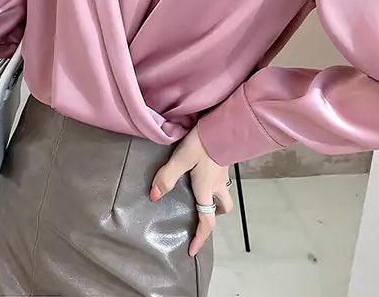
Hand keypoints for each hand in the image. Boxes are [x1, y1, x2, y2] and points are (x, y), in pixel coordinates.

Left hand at [149, 124, 233, 256]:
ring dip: (217, 200)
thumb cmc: (202, 144)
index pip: (206, 221)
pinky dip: (216, 184)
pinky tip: (205, 173)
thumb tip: (153, 197)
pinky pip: (222, 180)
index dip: (200, 238)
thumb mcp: (181, 159)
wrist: (223, 127)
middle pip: (222, 209)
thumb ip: (167, 177)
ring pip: (225, 194)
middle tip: (201, 215)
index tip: (192, 251)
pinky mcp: (224, 162)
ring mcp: (223, 173)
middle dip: (213, 215)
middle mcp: (218, 185)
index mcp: (206, 189)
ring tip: (203, 196)